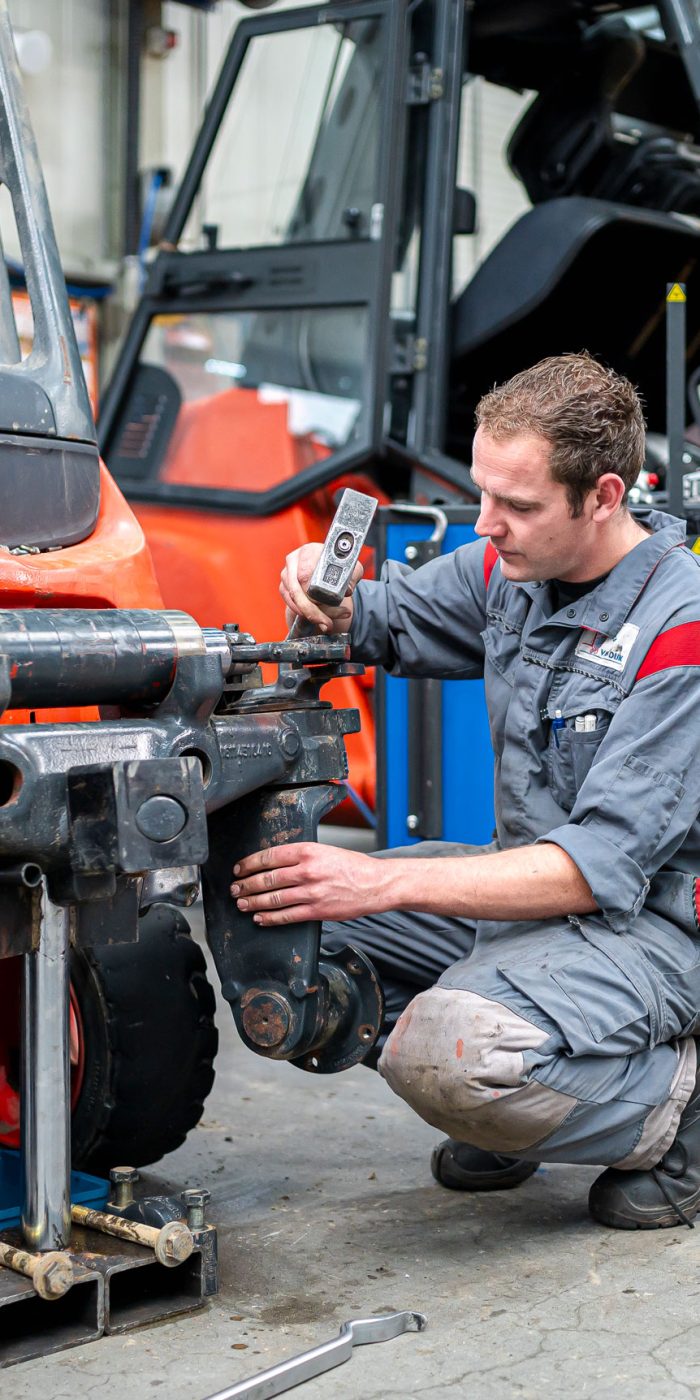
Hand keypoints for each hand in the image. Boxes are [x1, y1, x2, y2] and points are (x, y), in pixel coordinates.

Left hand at [230, 842, 385, 924]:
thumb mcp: (325, 850)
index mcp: (308, 851)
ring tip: (242, 904)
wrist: (376, 884)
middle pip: (267, 878)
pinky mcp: (317, 911)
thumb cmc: (353, 866)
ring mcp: (312, 892)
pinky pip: (287, 916)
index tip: (239, 869)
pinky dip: (270, 918)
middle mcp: (307, 871)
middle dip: (246, 885)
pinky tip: (260, 918)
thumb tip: (274, 863)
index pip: (269, 857)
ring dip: (253, 902)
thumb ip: (300, 856)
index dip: (249, 864)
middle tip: (235, 889)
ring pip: (273, 898)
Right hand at [280, 543, 362, 634]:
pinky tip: (321, 620)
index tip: (323, 601)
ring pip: (295, 600)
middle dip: (313, 610)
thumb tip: (346, 590)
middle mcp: (294, 561)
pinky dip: (306, 616)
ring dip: (312, 615)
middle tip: (327, 623)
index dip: (312, 589)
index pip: (305, 572)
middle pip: (297, 589)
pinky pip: (292, 606)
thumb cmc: (338, 566)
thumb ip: (352, 576)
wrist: (326, 571)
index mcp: (309, 551)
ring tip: (328, 624)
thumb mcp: (351, 568)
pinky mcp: (284, 589)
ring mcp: (286, 575)